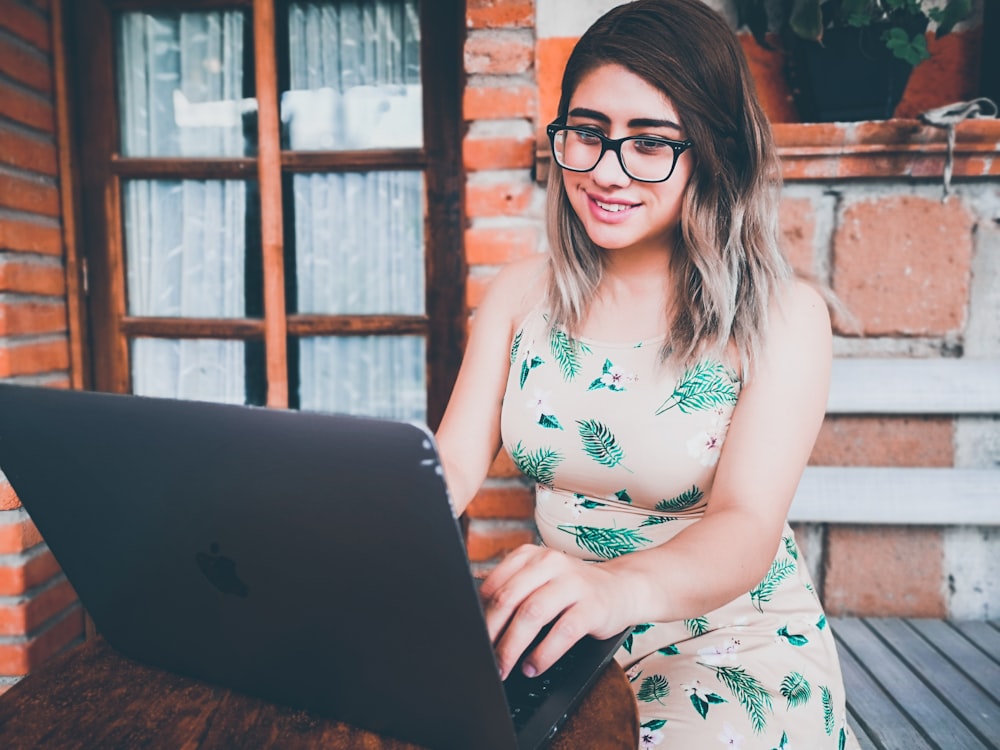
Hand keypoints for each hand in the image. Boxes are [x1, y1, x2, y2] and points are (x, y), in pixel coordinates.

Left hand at [479, 544, 631, 679]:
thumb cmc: (572, 589)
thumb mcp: (540, 581)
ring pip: (532, 614)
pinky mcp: (593, 606)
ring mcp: (573, 583)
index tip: (472, 638)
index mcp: (531, 556)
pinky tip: (533, 667)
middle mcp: (550, 563)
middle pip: (509, 598)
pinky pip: (562, 632)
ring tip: (505, 667)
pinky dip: (543, 654)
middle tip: (483, 658)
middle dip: (491, 633)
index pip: (495, 584)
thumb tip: (476, 622)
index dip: (479, 615)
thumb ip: (512, 592)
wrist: (621, 588)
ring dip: (513, 646)